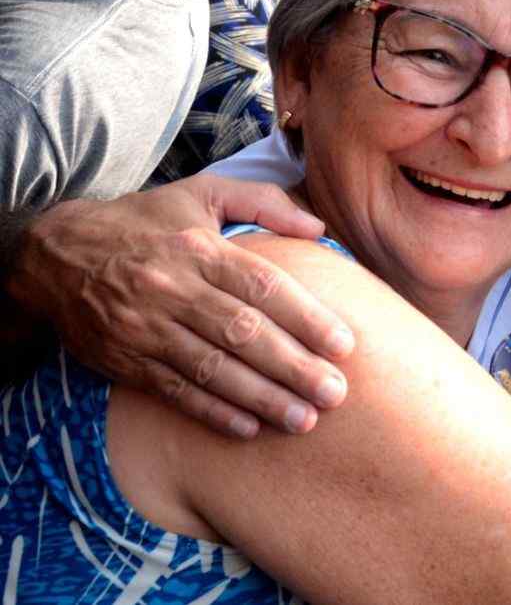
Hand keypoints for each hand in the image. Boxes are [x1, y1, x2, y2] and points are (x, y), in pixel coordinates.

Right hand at [9, 175, 354, 437]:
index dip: (306, 318)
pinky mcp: (126, 360)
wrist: (56, 255)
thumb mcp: (202, 193)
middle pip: (243, 334)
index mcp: (199, 248)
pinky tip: (249, 428)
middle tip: (336, 394)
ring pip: (212, 369)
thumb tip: (319, 227)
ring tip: (303, 419)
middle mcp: (174, 290)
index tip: (344, 345)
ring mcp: (147, 328)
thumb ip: (264, 203)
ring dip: (261, 398)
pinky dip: (212, 412)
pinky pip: (175, 391)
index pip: (262, 286)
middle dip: (293, 367)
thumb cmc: (146, 222)